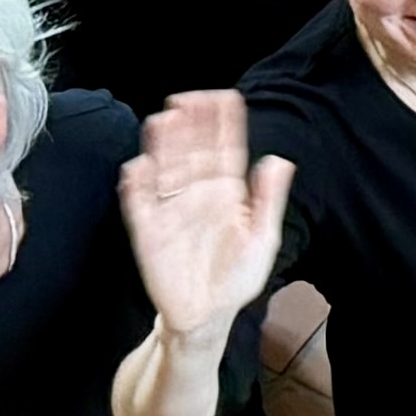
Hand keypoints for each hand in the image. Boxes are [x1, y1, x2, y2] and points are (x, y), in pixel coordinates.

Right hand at [116, 89, 290, 339]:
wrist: (208, 316)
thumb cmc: (236, 277)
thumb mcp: (262, 238)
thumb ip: (268, 199)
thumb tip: (278, 160)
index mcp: (228, 193)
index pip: (226, 150)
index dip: (224, 124)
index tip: (225, 98)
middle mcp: (198, 195)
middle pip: (193, 152)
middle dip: (191, 125)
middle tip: (187, 100)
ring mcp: (172, 211)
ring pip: (165, 170)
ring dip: (163, 147)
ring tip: (163, 121)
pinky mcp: (148, 232)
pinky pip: (140, 205)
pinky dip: (137, 187)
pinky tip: (139, 168)